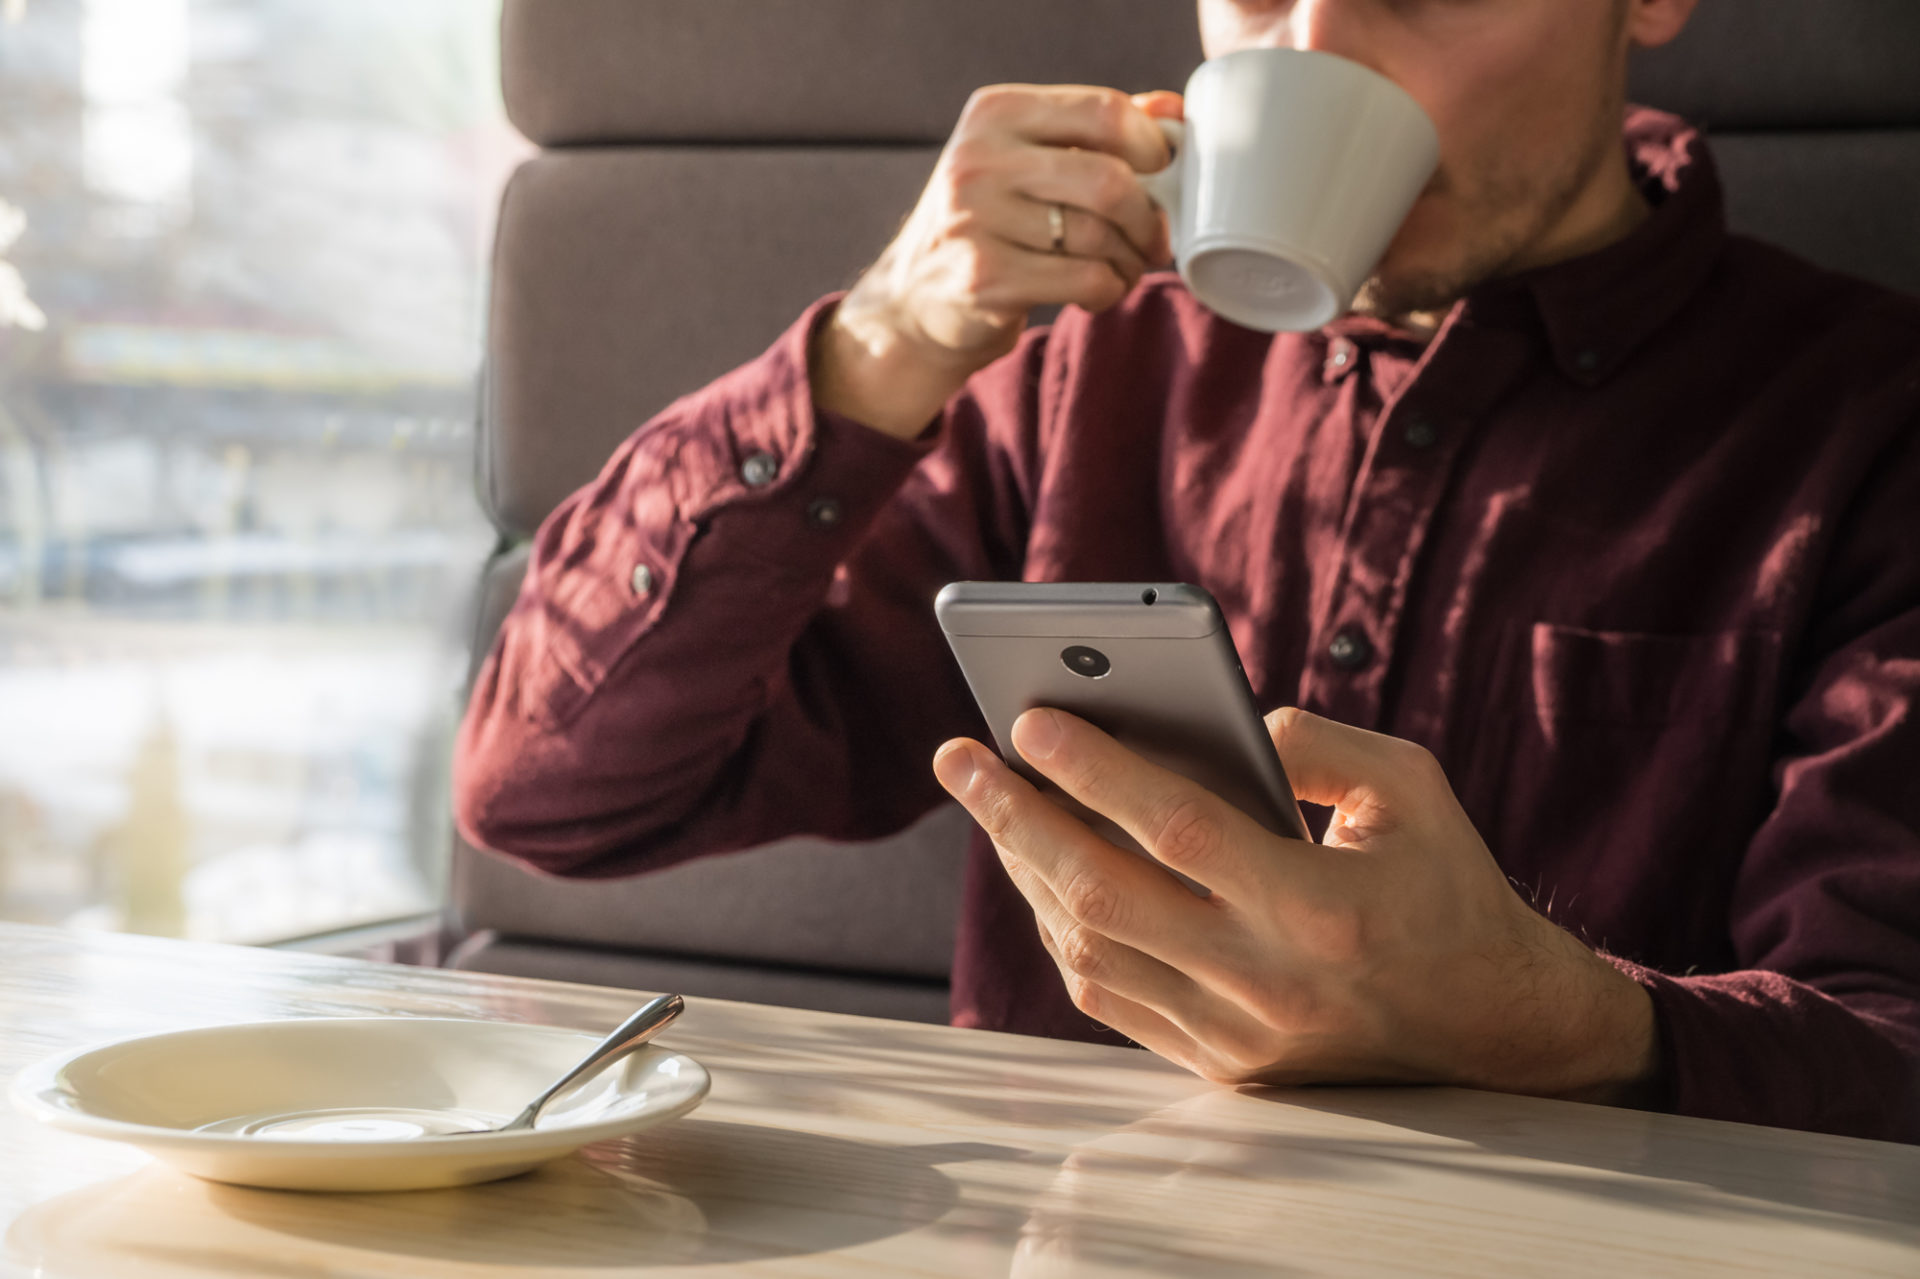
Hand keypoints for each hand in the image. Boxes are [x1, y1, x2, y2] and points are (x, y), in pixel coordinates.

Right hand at [811, 86, 1181, 439]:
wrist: (916, 298)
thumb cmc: (988, 223)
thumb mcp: (1026, 160)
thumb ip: (1092, 131)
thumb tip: (1172, 111)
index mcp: (995, 114)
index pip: (1102, 111)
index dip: (1152, 146)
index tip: (1162, 173)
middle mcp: (979, 160)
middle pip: (1108, 179)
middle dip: (1147, 216)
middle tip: (1154, 238)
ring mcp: (977, 220)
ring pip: (1100, 236)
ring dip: (1129, 260)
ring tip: (1123, 267)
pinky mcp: (985, 278)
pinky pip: (1084, 279)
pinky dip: (1108, 290)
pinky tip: (1097, 291)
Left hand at [931, 706, 1658, 1102]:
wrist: (1496, 1031)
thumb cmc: (1450, 888)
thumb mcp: (1411, 788)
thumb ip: (1314, 742)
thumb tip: (1214, 721)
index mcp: (1319, 906)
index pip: (1177, 829)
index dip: (1093, 771)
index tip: (1027, 718)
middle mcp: (1268, 981)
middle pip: (1103, 895)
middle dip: (1014, 819)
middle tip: (958, 758)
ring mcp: (1238, 1036)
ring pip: (1090, 953)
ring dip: (1026, 872)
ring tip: (992, 804)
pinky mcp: (1222, 1067)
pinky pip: (1111, 999)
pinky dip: (1062, 933)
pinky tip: (1040, 874)